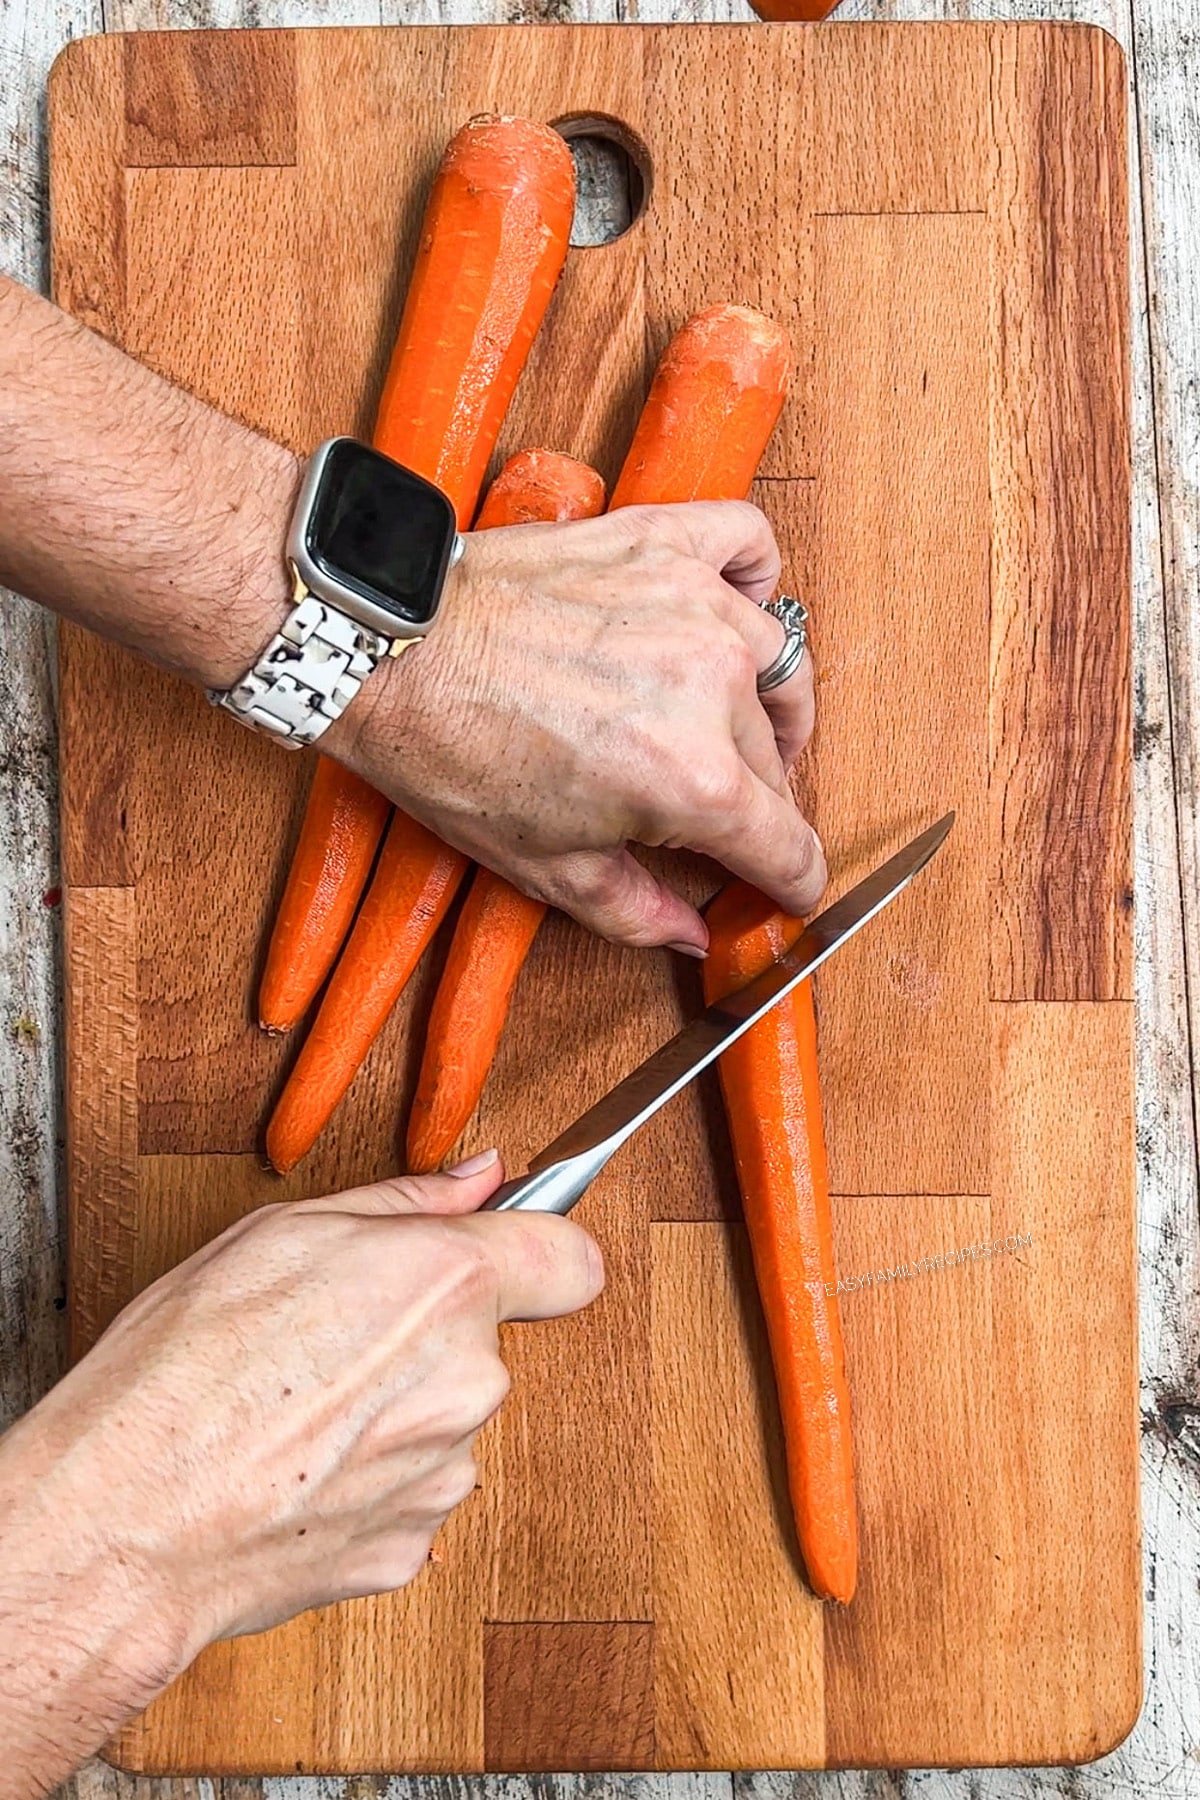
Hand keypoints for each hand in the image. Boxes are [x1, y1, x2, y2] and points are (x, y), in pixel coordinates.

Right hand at [0, 1156, 600, 1660]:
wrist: (127, 1523)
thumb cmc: (182, 1373)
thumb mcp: (279, 1233)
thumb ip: (403, 1202)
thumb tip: (476, 1180)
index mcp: (446, 1284)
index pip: (570, 1258)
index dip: (540, 1251)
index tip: (515, 1254)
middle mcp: (469, 1379)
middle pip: (484, 1341)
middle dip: (424, 1334)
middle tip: (328, 1338)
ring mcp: (446, 1470)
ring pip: (443, 1417)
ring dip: (392, 1411)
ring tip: (293, 1412)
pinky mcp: (414, 1544)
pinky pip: (410, 1490)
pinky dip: (365, 1480)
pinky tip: (294, 1468)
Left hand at [340, 501, 823, 950]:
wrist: (383, 650)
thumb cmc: (447, 750)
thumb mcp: (542, 864)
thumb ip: (634, 910)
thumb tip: (687, 935)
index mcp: (692, 781)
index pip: (788, 845)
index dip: (791, 882)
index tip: (786, 885)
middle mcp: (711, 687)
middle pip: (780, 763)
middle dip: (755, 802)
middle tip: (709, 813)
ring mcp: (693, 604)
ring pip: (777, 666)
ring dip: (763, 705)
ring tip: (723, 723)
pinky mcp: (660, 544)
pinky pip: (749, 546)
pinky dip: (756, 578)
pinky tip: (732, 612)